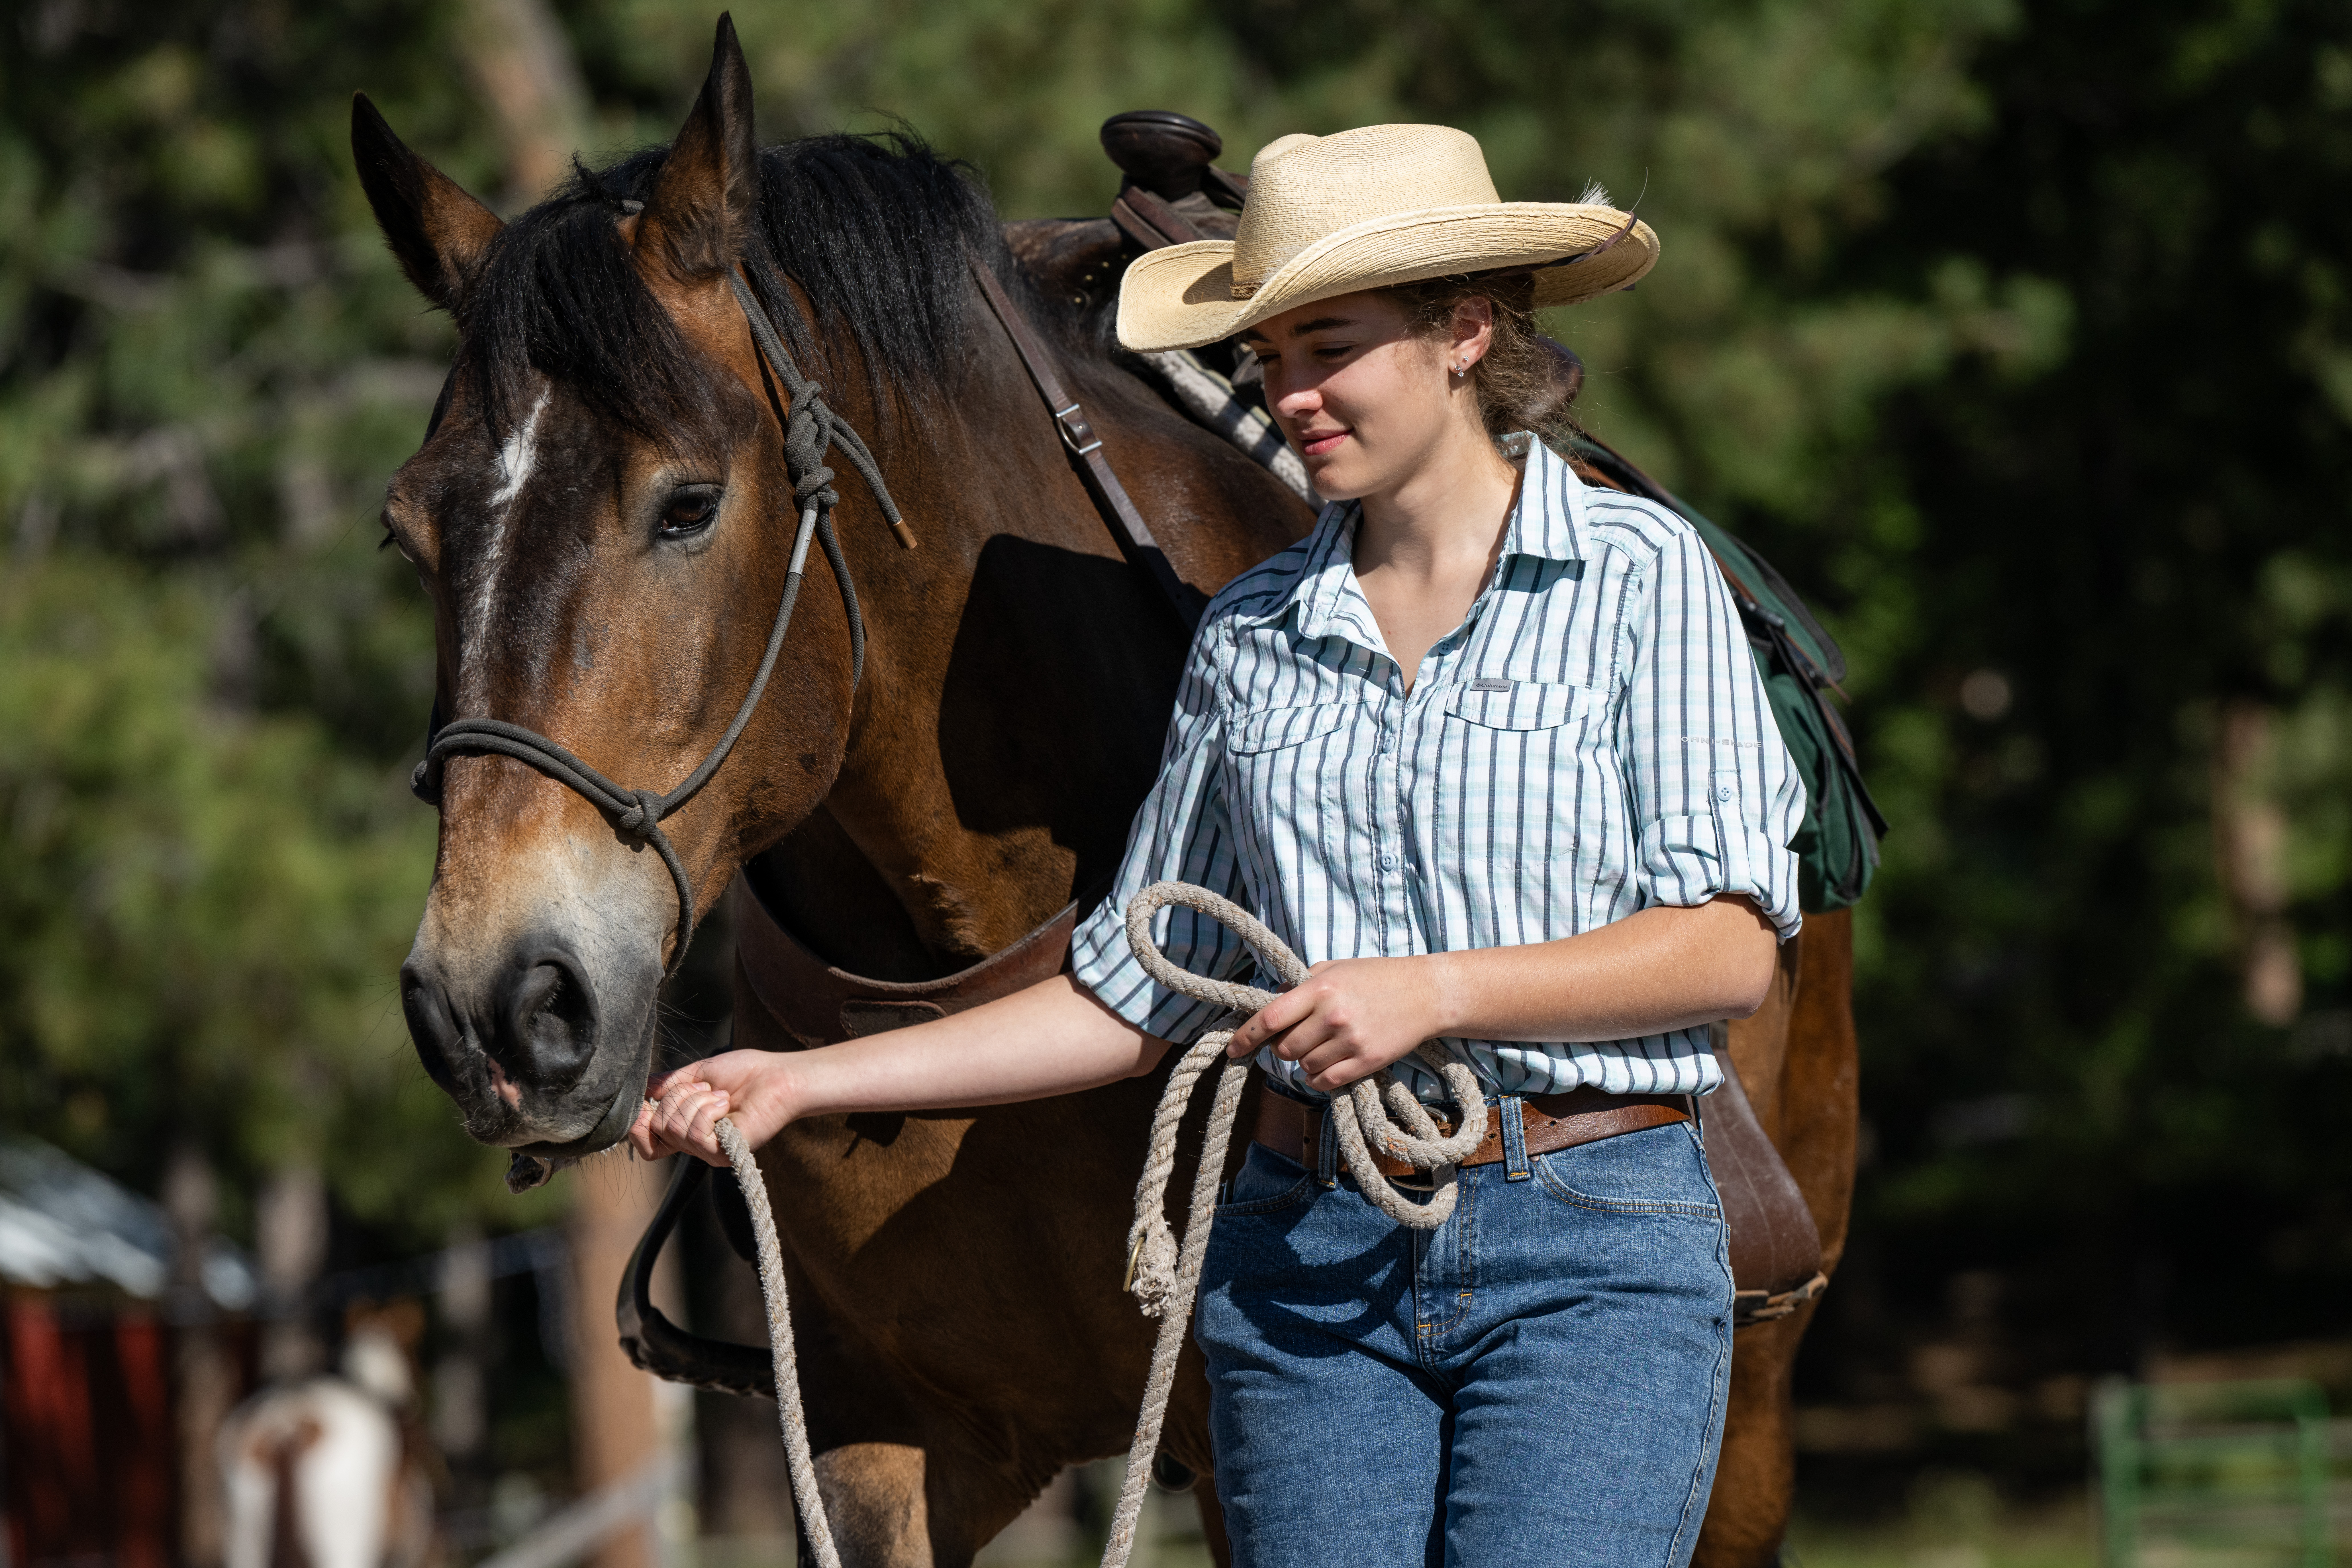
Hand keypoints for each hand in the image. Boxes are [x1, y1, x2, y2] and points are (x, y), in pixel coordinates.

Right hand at [627, 1048, 795, 1165]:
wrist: (777, 1077)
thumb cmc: (744, 1073)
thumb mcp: (697, 1073)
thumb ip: (668, 1084)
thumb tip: (641, 1088)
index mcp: (686, 1126)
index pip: (646, 1142)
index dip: (639, 1122)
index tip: (651, 1098)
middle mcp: (694, 1144)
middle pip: (658, 1127)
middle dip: (678, 1096)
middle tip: (707, 1088)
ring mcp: (708, 1151)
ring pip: (675, 1128)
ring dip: (697, 1101)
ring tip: (721, 1096)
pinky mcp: (722, 1153)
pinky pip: (694, 1134)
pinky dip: (708, 1110)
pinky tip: (726, 1105)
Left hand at [1223, 955, 1449, 1092]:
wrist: (1425, 994)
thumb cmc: (1376, 977)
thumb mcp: (1334, 968)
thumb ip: (1300, 984)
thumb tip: (1270, 1000)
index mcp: (1319, 988)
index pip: (1269, 1017)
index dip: (1245, 1036)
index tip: (1233, 1049)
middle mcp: (1331, 1015)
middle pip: (1284, 1048)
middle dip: (1282, 1048)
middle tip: (1297, 1038)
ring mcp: (1349, 1041)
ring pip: (1304, 1067)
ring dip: (1305, 1061)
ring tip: (1322, 1046)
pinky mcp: (1366, 1061)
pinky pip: (1325, 1081)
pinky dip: (1319, 1078)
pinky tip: (1328, 1065)